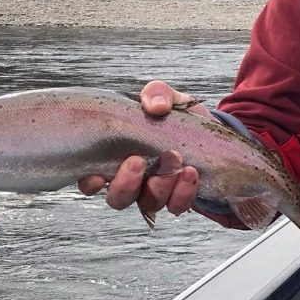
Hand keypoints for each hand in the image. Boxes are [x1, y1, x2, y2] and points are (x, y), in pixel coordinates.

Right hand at [77, 80, 205, 218]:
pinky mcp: (179, 198)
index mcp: (116, 158)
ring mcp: (156, 193)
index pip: (91, 179)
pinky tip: (190, 173)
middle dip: (125, 184)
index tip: (97, 175)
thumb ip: (156, 94)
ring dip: (159, 186)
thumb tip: (155, 106)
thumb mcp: (165, 99)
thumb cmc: (175, 117)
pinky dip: (183, 192)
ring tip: (175, 161)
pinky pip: (177, 206)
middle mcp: (133, 181)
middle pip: (117, 198)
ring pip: (148, 203)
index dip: (89, 183)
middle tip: (138, 161)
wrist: (209, 132)